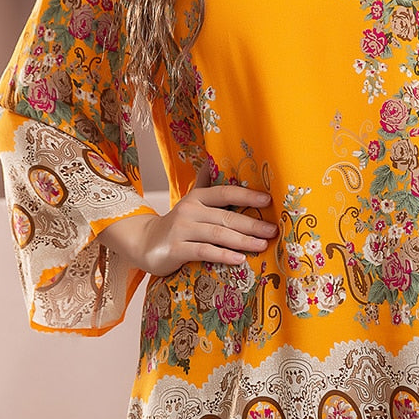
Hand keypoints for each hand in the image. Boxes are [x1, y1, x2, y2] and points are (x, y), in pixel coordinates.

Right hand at [97, 166, 277, 275]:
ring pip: (217, 234)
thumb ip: (204, 183)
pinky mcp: (176, 249)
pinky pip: (204, 251)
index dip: (247, 195)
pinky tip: (239, 259)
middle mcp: (189, 210)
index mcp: (197, 197)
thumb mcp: (191, 202)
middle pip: (226, 216)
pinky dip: (223, 255)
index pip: (225, 192)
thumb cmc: (177, 223)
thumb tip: (212, 159)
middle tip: (272, 230)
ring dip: (242, 241)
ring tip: (262, 245)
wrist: (145, 243)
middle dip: (252, 224)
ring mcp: (181, 229)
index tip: (268, 200)